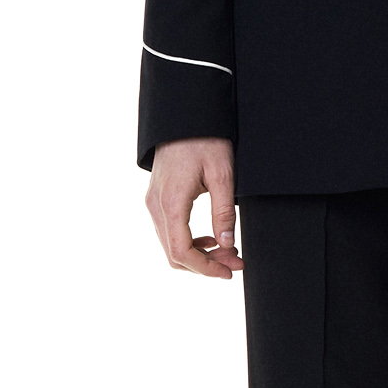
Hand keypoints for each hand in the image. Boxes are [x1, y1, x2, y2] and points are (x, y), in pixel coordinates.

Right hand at [145, 137, 241, 279]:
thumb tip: (227, 244)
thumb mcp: (223, 174)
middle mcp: (156, 205)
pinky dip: (188, 242)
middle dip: (205, 265)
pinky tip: (210, 239)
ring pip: (169, 245)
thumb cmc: (205, 140)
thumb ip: (224, 212)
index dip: (205, 268)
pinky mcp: (156, 198)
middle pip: (174, 254)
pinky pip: (168, 231)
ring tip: (226, 252)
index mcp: (171, 202)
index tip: (229, 272)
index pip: (181, 251)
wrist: (184, 116)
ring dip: (197, 255)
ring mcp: (153, 202)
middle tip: (234, 263)